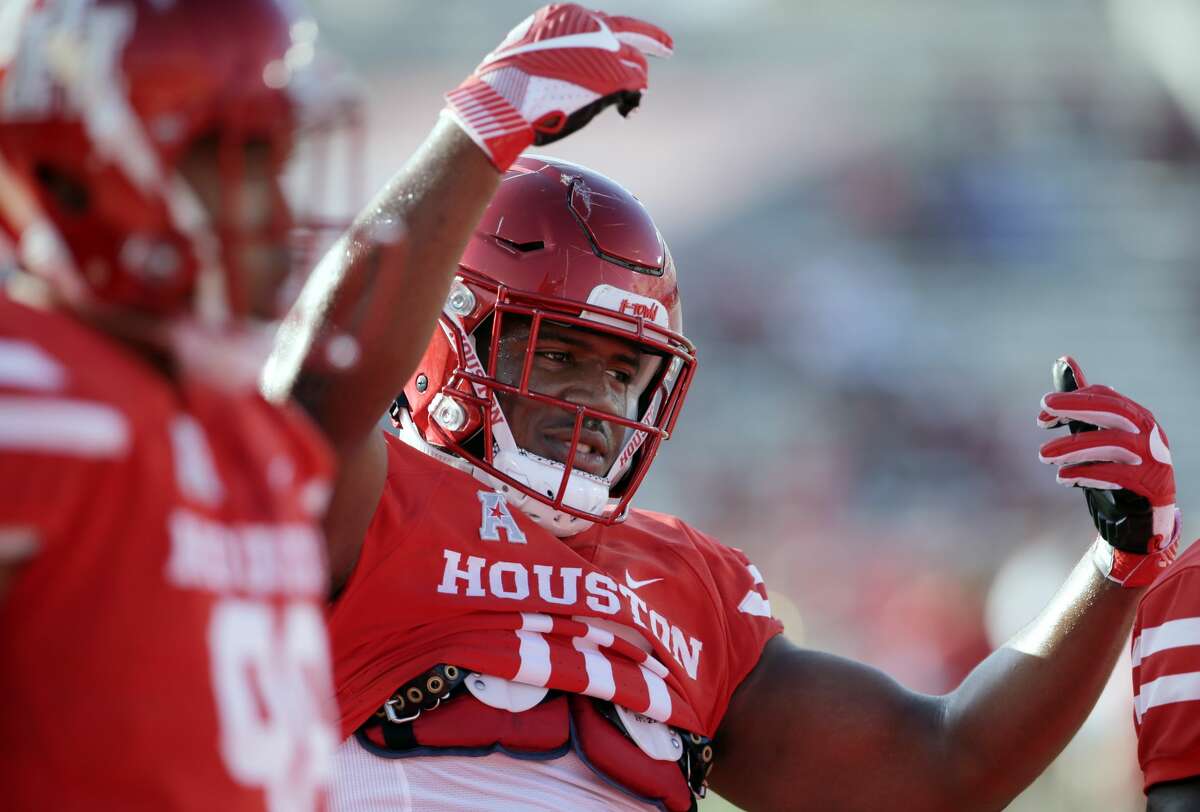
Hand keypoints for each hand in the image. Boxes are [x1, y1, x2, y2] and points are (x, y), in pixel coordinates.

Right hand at [443, 4, 671, 169]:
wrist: (504, 100)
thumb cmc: (504, 89)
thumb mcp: (524, 58)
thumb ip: (547, 57)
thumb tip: (553, 74)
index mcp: (562, 15)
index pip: (596, 22)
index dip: (610, 38)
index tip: (619, 46)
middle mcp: (587, 24)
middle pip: (627, 29)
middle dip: (651, 38)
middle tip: (668, 47)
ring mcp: (603, 47)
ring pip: (634, 59)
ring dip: (636, 80)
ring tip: (629, 102)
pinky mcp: (613, 73)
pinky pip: (636, 82)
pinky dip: (634, 97)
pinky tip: (627, 110)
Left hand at [1038, 356, 1177, 586]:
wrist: (1139, 517)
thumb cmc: (1115, 468)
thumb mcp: (1095, 434)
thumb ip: (1080, 402)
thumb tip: (1064, 360)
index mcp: (1136, 416)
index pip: (1105, 397)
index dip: (1071, 400)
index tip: (1042, 412)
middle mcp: (1149, 433)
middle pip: (1114, 412)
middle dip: (1075, 410)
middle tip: (1041, 418)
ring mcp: (1153, 459)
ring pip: (1113, 444)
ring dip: (1073, 448)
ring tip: (1043, 457)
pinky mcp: (1151, 485)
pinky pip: (1118, 475)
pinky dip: (1087, 474)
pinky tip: (1063, 478)